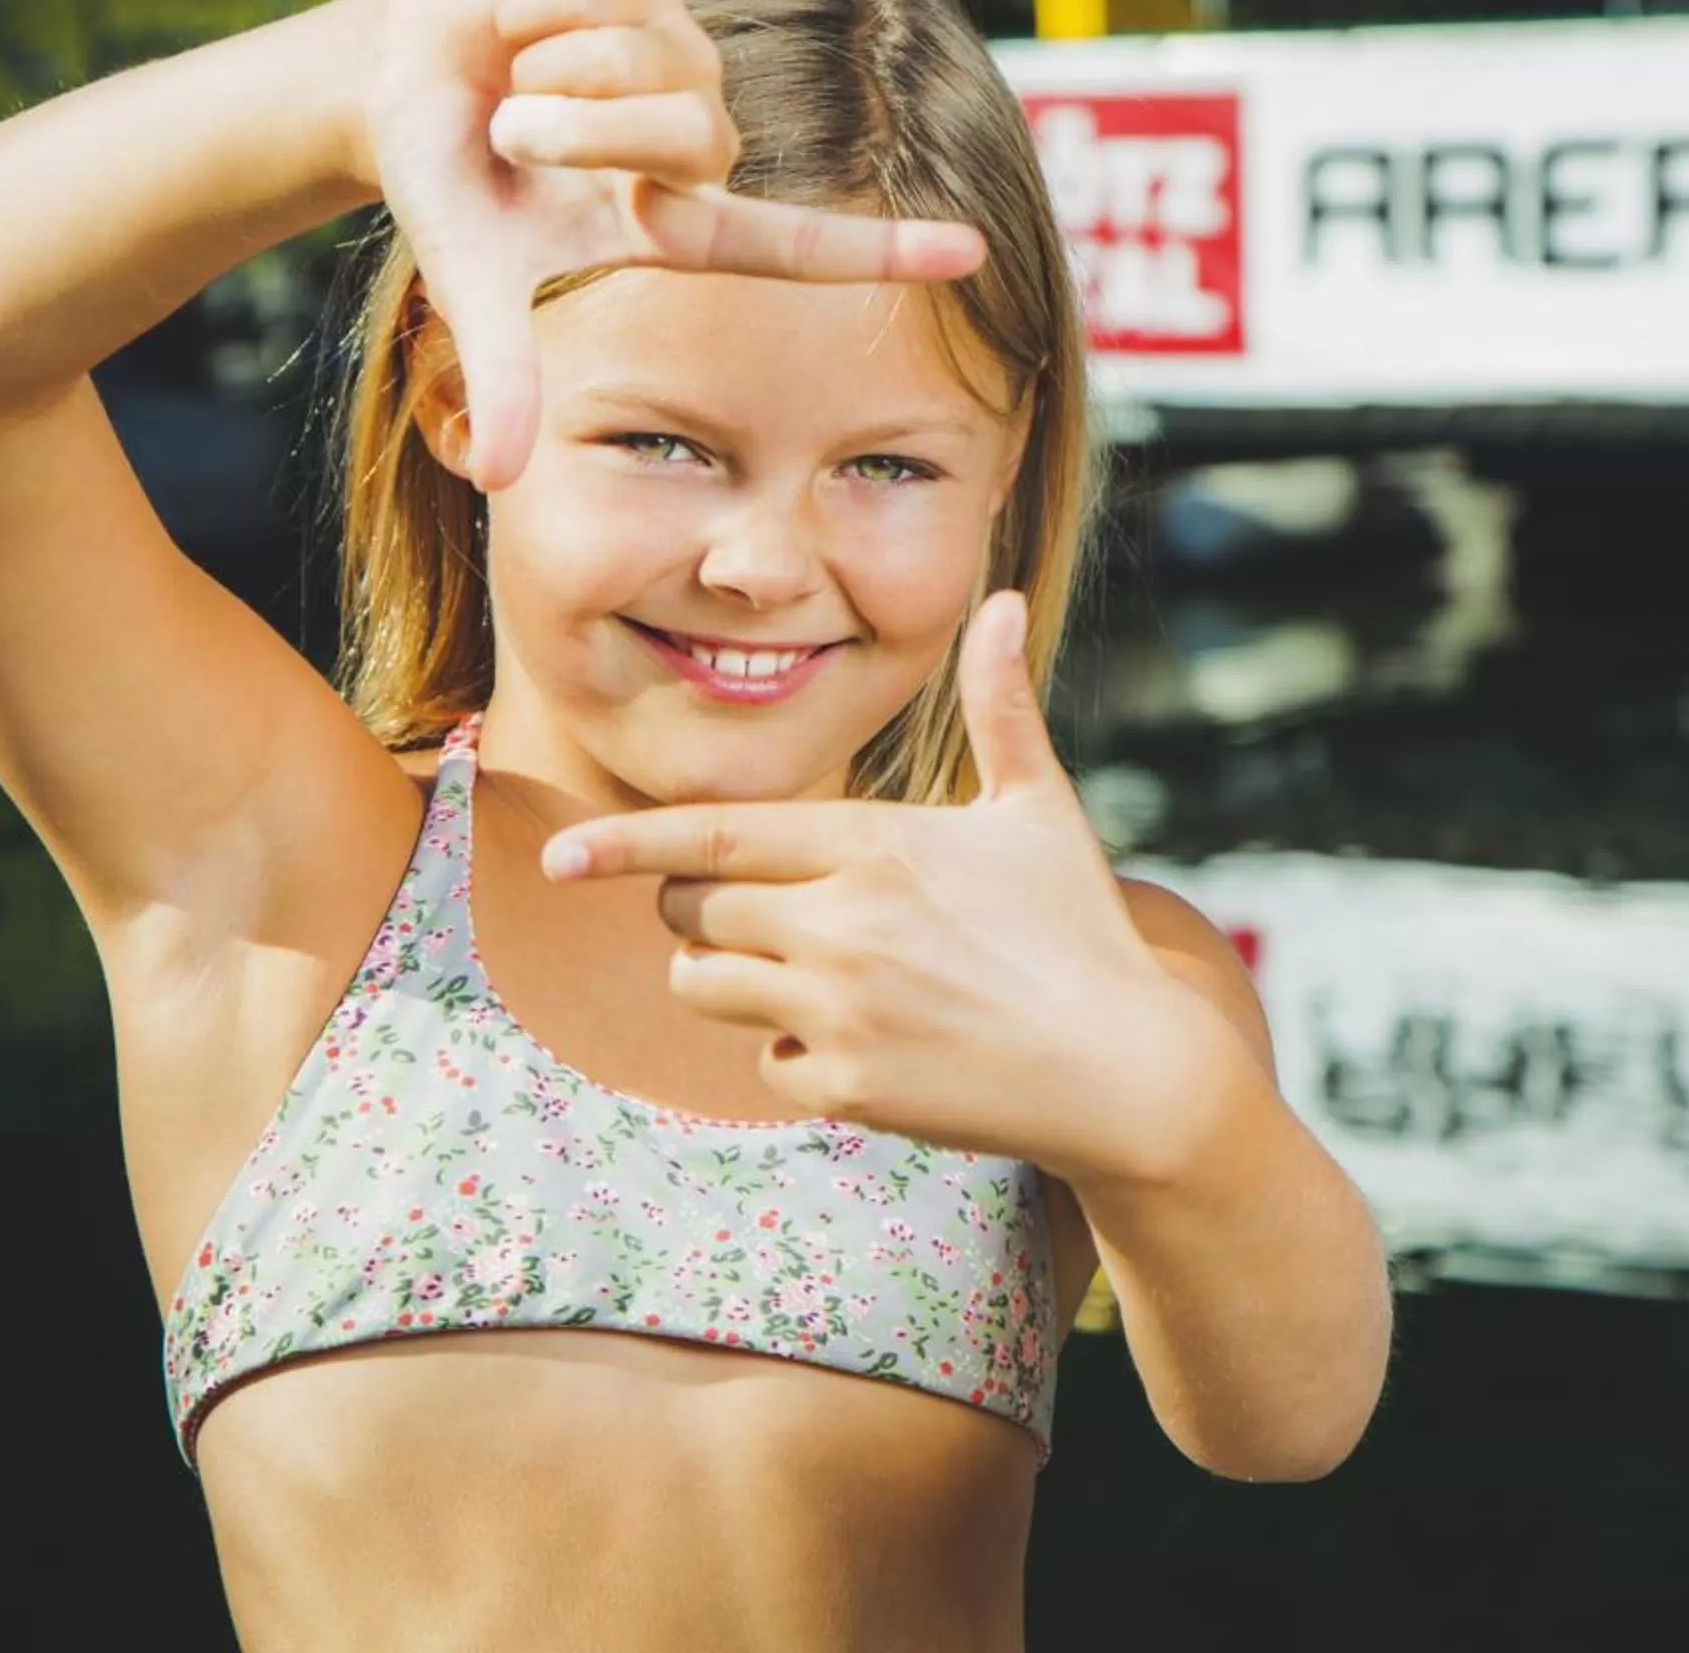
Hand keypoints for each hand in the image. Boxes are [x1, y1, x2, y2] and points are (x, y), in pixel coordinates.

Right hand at [360, 0, 988, 488]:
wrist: (405, 83)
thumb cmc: (459, 193)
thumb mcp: (477, 284)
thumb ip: (505, 376)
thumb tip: (496, 479)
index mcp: (682, 222)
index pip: (798, 245)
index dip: (885, 250)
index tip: (974, 252)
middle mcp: (705, 143)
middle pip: (691, 134)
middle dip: (585, 135)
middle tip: (516, 137)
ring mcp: (684, 60)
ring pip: (645, 65)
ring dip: (553, 79)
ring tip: (517, 87)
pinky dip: (532, 16)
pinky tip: (517, 29)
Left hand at [535, 591, 1226, 1183]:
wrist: (1129, 1071)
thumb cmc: (1082, 930)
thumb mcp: (1040, 809)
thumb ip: (1000, 705)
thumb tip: (1004, 601)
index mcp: (872, 842)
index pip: (711, 833)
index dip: (625, 844)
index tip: (559, 855)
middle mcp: (841, 921)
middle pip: (691, 910)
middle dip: (703, 909)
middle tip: (775, 916)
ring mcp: (839, 1008)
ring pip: (704, 987)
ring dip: (733, 980)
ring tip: (818, 977)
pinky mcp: (847, 1086)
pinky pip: (765, 1063)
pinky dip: (798, 1055)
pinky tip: (874, 1044)